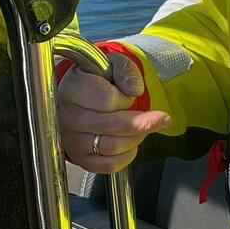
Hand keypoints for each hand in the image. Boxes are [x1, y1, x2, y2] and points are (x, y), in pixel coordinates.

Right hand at [56, 53, 170, 172]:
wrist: (81, 97)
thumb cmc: (97, 80)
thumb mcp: (112, 64)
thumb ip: (125, 70)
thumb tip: (134, 89)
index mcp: (72, 88)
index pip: (104, 100)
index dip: (125, 98)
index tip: (132, 94)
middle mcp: (68, 117)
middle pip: (111, 126)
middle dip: (142, 122)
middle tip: (161, 118)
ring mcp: (72, 140)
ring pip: (112, 146)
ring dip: (137, 137)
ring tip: (144, 127)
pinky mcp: (81, 159)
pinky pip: (110, 165)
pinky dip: (128, 155)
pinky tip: (132, 142)